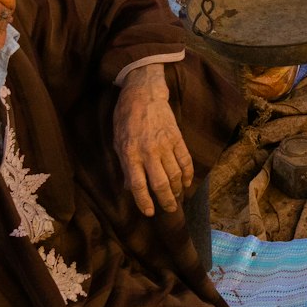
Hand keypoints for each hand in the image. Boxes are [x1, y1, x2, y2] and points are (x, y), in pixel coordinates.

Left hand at [113, 63, 190, 215]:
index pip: (138, 185)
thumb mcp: (118, 141)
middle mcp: (148, 151)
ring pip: (175, 174)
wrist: (143, 94)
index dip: (144, 201)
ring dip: (177, 190)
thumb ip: (125, 165)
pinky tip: (186, 183)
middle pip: (160, 183)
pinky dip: (188, 174)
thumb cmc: (126, 118)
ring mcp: (165, 144)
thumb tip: (129, 187)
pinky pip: (186, 160)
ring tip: (177, 197)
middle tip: (170, 209)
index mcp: (130, 153)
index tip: (149, 212)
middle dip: (166, 200)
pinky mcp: (177, 138)